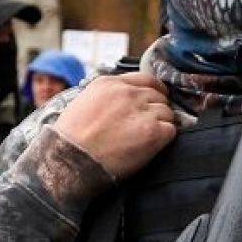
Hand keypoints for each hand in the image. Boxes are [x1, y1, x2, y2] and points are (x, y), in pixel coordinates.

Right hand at [52, 73, 176, 179]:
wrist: (71, 161)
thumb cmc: (72, 141)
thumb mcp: (84, 103)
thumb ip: (107, 96)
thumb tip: (125, 101)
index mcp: (109, 84)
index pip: (146, 79)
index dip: (154, 92)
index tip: (154, 102)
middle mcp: (127, 93)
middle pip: (158, 96)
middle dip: (156, 111)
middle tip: (147, 127)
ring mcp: (141, 111)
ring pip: (167, 113)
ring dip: (162, 125)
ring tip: (147, 139)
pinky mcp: (152, 132)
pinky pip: (171, 130)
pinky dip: (165, 139)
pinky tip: (151, 147)